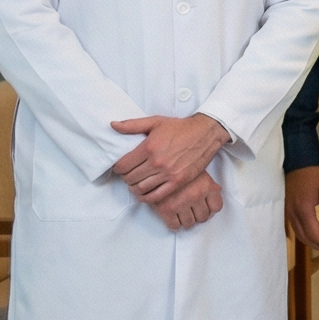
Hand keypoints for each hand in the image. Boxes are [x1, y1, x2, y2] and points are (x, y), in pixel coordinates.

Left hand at [111, 113, 231, 205]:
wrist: (205, 133)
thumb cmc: (180, 127)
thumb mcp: (155, 121)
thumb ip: (132, 125)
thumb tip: (113, 125)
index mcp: (149, 147)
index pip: (122, 166)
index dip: (118, 168)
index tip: (121, 166)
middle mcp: (157, 162)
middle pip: (130, 178)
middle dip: (126, 178)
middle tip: (128, 174)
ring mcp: (168, 173)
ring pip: (140, 189)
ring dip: (134, 188)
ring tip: (136, 183)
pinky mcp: (178, 181)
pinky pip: (156, 196)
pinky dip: (146, 197)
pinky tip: (145, 193)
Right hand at [155, 172, 222, 230]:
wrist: (157, 163)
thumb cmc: (178, 166)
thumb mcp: (198, 170)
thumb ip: (208, 183)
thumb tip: (216, 191)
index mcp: (206, 185)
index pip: (216, 207)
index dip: (209, 208)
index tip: (204, 206)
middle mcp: (196, 195)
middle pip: (203, 217)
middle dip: (197, 214)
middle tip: (190, 209)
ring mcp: (181, 203)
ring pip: (189, 223)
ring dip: (185, 219)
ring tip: (180, 211)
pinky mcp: (166, 209)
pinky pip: (174, 225)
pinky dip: (173, 223)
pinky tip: (171, 215)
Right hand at [286, 166, 318, 254]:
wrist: (297, 164)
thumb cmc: (314, 175)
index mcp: (304, 209)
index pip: (313, 233)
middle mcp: (293, 214)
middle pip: (304, 237)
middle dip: (317, 247)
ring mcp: (288, 213)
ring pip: (298, 234)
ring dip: (310, 243)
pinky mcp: (288, 211)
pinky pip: (295, 229)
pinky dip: (304, 236)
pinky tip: (313, 238)